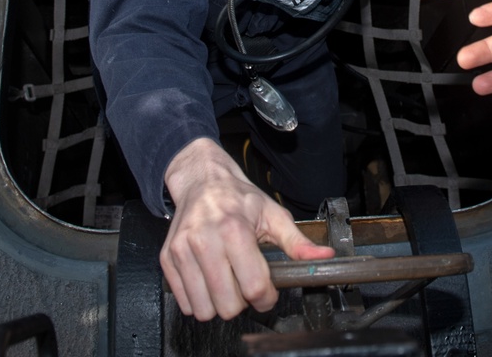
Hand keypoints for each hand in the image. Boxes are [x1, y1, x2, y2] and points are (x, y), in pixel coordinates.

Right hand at [161, 138, 334, 320]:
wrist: (202, 181)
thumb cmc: (239, 199)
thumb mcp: (273, 214)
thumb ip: (297, 242)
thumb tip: (323, 257)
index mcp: (235, 230)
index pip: (254, 288)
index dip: (266, 297)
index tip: (267, 291)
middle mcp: (205, 241)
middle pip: (228, 305)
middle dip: (242, 301)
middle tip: (244, 283)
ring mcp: (183, 251)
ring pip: (203, 309)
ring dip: (218, 302)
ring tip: (226, 281)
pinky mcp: (167, 259)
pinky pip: (184, 302)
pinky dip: (198, 298)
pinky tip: (209, 279)